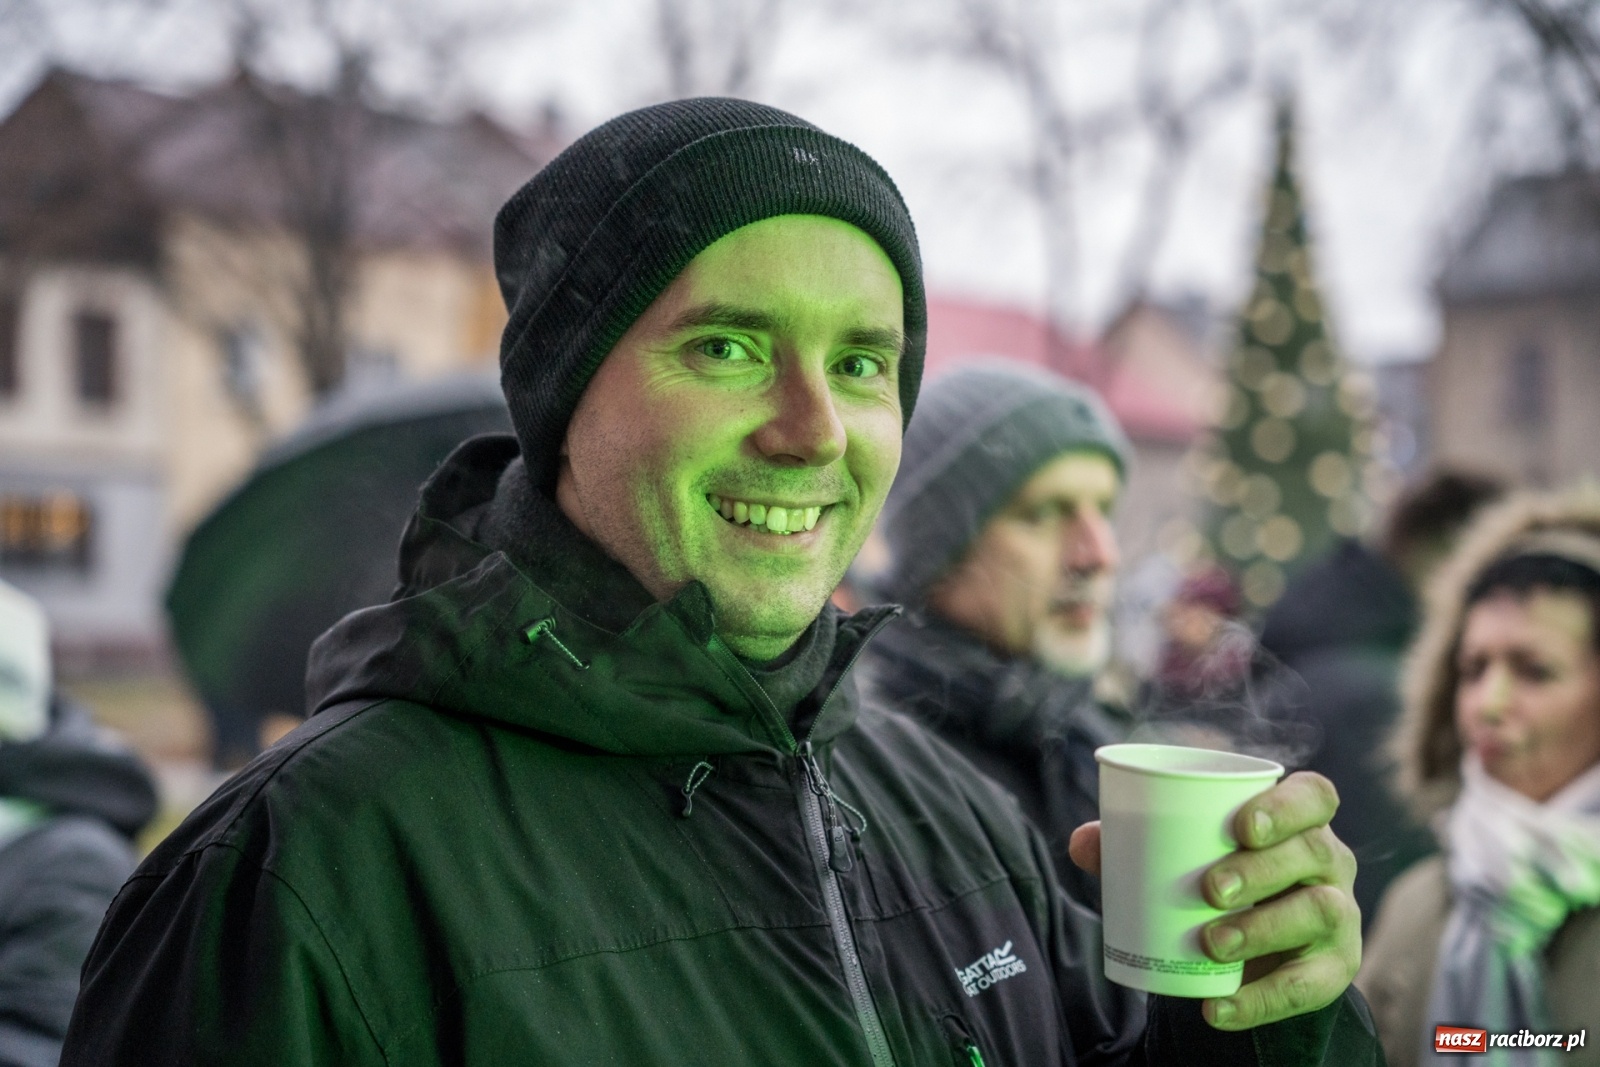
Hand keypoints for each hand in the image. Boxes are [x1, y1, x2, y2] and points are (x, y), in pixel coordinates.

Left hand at [1068, 771, 1360, 1030]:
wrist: (1251, 952)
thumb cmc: (1219, 881)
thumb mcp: (1184, 858)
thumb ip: (1133, 843)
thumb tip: (1081, 843)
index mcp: (1298, 820)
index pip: (1314, 795)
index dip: (1286, 806)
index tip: (1240, 826)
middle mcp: (1329, 861)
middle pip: (1312, 852)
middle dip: (1261, 869)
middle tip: (1209, 889)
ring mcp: (1339, 914)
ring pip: (1319, 911)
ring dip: (1263, 928)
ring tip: (1211, 942)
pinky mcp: (1334, 968)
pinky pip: (1308, 986)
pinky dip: (1261, 1000)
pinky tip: (1219, 1008)